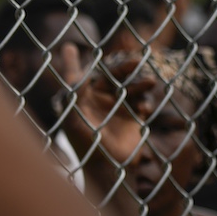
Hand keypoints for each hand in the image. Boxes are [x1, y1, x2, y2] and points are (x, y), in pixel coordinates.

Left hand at [60, 52, 157, 188]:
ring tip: (150, 83)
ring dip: (140, 83)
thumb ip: (75, 100)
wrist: (108, 168)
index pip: (77, 77)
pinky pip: (141, 101)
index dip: (71, 62)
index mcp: (82, 101)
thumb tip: (75, 78)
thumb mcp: (77, 122)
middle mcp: (99, 101)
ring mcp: (117, 108)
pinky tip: (144, 110)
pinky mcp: (133, 117)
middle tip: (137, 60)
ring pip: (130, 86)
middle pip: (112, 76)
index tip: (67, 47)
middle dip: (124, 67)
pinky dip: (144, 102)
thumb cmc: (86, 148)